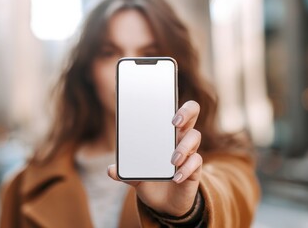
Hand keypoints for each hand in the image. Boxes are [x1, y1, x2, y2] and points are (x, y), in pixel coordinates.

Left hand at [108, 100, 202, 216]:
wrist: (164, 203)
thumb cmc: (150, 179)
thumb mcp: (135, 175)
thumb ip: (125, 172)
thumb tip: (111, 170)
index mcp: (165, 133)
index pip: (176, 110)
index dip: (176, 105)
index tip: (168, 110)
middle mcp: (180, 138)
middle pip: (193, 114)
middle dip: (186, 112)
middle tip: (175, 123)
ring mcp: (190, 152)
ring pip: (195, 137)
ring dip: (183, 147)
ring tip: (172, 160)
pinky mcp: (195, 168)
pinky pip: (196, 162)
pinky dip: (186, 169)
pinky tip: (176, 177)